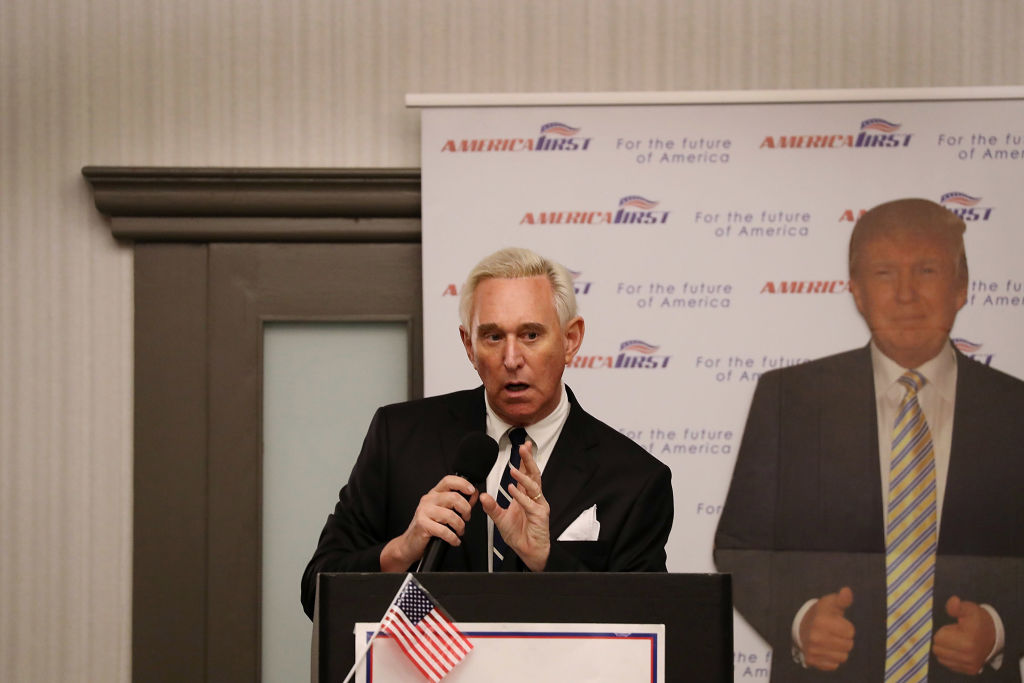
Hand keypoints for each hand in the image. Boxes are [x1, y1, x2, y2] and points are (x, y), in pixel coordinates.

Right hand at [379, 475, 477, 571]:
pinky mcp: (422, 524)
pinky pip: (444, 530)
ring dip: (460, 526)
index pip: (449, 480)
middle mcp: (428, 500)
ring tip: (459, 532)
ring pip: (450, 515)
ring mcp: (424, 511)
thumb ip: (459, 503)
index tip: (472, 491)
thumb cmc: (428, 526)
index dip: (462, 483)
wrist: (410, 543)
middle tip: (466, 518)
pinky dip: (453, 538)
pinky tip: (454, 540)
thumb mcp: (443, 511)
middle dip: (466, 510)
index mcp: (434, 494)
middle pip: (454, 497)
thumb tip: (473, 495)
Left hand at [479, 440, 549, 571]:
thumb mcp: (500, 519)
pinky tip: (513, 489)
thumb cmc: (519, 535)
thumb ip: (492, 507)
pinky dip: (521, 496)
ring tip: (513, 469)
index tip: (522, 447)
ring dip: (523, 476)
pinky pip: (530, 503)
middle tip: (524, 447)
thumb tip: (483, 495)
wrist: (527, 552)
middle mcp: (533, 498)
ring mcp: (538, 505)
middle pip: (533, 474)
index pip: (526, 474)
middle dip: (529, 460)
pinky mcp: (540, 515)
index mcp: (525, 496)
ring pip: (534, 485)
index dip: (524, 460)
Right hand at [798, 586, 854, 670]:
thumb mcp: (831, 603)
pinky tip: (825, 650)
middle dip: (845, 639)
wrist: (803, 626)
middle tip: (834, 633)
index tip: (837, 623)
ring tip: (830, 641)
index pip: (850, 632)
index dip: (847, 627)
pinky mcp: (811, 660)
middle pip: (848, 645)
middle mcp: (815, 636)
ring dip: (839, 650)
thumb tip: (847, 591)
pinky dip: (832, 659)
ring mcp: (812, 649)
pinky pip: (834, 665)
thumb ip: (842, 599)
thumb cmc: (823, 614)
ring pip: (843, 657)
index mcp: (821, 621)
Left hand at [933, 595, 995, 674]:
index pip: (938, 638)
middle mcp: (969, 657)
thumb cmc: (978, 620)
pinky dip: (951, 657)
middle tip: (956, 635)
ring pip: (941, 658)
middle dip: (943, 640)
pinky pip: (949, 664)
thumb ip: (957, 606)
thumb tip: (953, 601)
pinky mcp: (971, 670)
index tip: (956, 628)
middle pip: (937, 649)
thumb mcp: (968, 609)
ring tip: (958, 642)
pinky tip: (960, 650)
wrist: (994, 634)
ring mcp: (970, 665)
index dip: (944, 631)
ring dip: (946, 649)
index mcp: (967, 643)